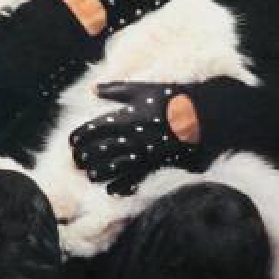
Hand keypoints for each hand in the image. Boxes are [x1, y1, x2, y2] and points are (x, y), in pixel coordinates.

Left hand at [69, 81, 200, 194]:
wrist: (206, 116)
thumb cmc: (174, 99)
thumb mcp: (144, 89)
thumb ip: (117, 90)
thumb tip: (93, 88)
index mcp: (127, 117)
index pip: (94, 128)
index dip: (80, 136)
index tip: (72, 142)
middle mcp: (132, 137)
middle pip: (100, 150)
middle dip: (85, 156)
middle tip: (75, 161)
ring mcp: (144, 153)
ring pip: (114, 167)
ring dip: (99, 173)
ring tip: (90, 175)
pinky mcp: (157, 164)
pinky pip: (136, 178)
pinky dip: (123, 186)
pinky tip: (113, 190)